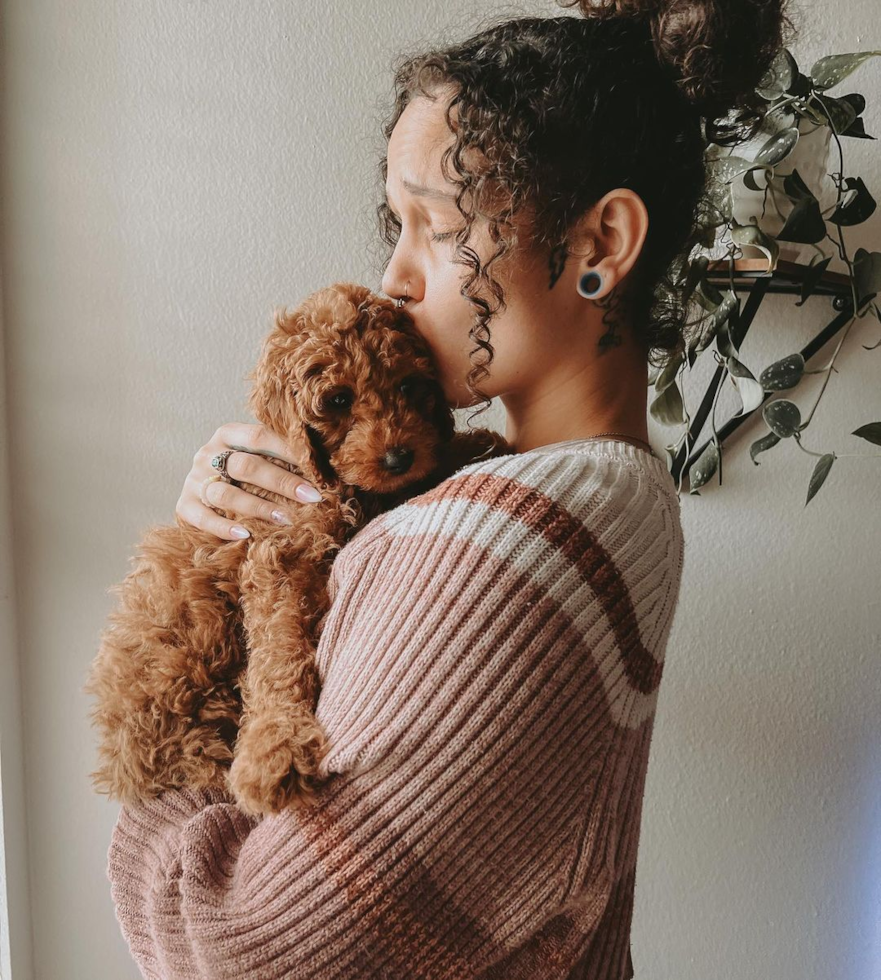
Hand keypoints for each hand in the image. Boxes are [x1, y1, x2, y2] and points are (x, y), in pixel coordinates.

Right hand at [175, 422, 323, 540]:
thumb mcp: (257, 457)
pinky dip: (223, 527)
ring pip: (227, 493)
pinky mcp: (184, 505)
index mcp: (229, 434)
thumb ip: (280, 456)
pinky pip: (202, 517)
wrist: (202, 489)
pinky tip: (246, 534)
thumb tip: (326, 465)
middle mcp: (208, 453)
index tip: (318, 466)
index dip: (289, 451)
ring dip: (259, 507)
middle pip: (246, 466)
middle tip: (312, 496)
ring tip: (286, 519)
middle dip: (282, 482)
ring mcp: (194, 480)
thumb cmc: (242, 473)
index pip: (260, 437)